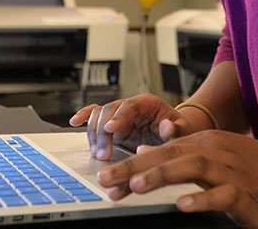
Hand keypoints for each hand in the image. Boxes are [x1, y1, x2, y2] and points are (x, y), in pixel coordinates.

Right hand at [68, 94, 200, 159]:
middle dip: (103, 133)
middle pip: (109, 111)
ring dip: (94, 134)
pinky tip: (74, 122)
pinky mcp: (111, 124)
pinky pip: (94, 114)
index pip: (129, 106)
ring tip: (98, 155)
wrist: (173, 130)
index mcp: (147, 103)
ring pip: (98, 115)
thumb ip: (176, 129)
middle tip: (104, 155)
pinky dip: (83, 117)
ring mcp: (118, 114)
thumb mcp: (183, 128)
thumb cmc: (178, 128)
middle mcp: (129, 106)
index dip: (119, 117)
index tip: (111, 129)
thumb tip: (167, 127)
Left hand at [97, 130, 257, 227]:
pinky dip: (202, 198)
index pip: (161, 150)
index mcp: (205, 143)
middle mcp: (215, 152)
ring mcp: (231, 171)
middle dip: (134, 168)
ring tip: (136, 186)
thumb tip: (144, 152)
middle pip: (169, 155)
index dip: (131, 163)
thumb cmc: (257, 169)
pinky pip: (222, 194)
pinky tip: (183, 204)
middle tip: (106, 181)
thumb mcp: (217, 155)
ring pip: (192, 168)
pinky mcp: (247, 193)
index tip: (105, 178)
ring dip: (162, 174)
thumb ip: (181, 154)